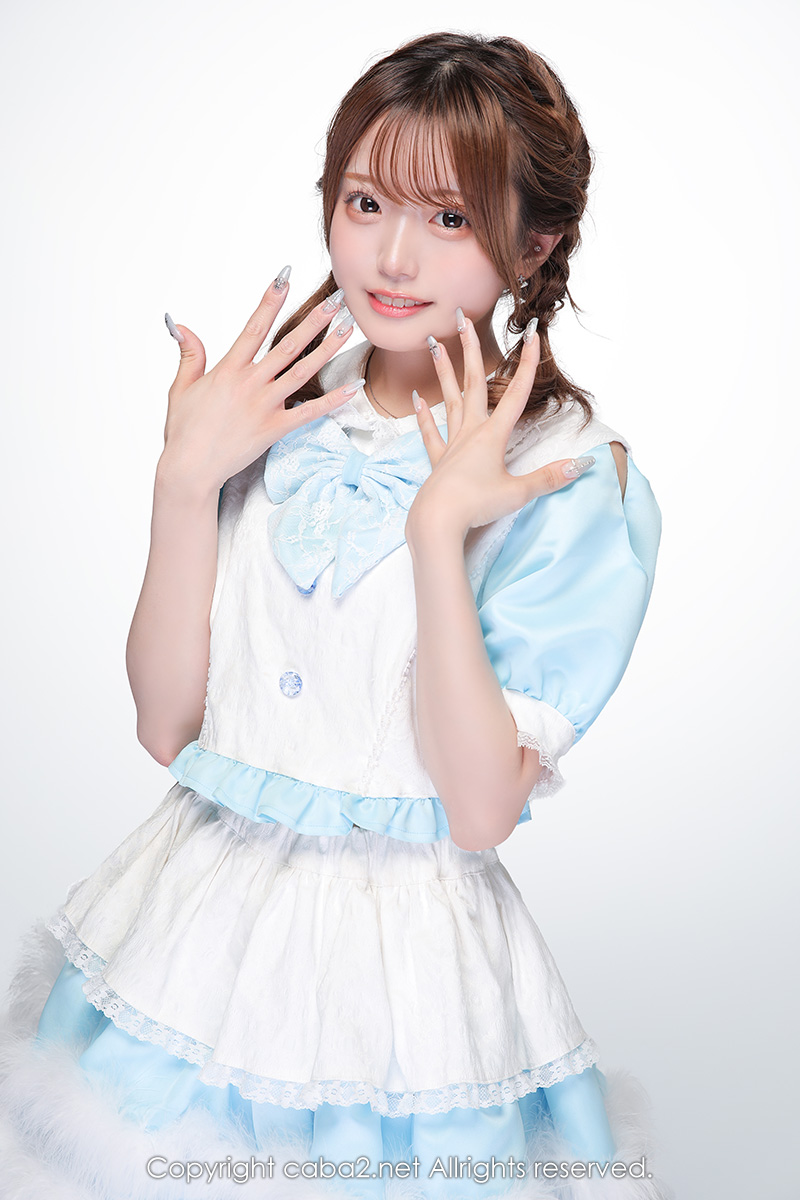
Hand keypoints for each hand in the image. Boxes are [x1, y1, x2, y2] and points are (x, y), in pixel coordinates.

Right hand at [160, 271, 357, 492]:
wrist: (190, 468)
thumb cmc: (184, 431)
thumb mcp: (181, 387)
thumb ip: (189, 354)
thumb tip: (181, 324)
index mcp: (228, 370)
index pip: (254, 327)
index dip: (271, 301)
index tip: (285, 278)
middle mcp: (250, 384)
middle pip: (288, 344)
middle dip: (315, 320)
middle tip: (335, 300)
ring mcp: (265, 406)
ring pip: (303, 371)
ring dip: (328, 348)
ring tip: (348, 328)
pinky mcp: (275, 429)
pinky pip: (310, 412)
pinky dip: (333, 399)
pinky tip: (353, 386)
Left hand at [405, 313, 594, 540]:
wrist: (437, 521)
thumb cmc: (476, 506)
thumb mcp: (518, 493)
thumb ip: (549, 478)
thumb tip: (581, 465)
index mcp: (493, 435)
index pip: (517, 393)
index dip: (528, 363)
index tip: (532, 334)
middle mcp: (471, 432)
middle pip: (473, 382)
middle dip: (469, 348)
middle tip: (460, 316)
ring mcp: (452, 445)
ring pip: (449, 399)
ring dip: (442, 370)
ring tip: (433, 342)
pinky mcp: (437, 461)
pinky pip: (430, 433)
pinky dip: (423, 415)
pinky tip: (415, 398)